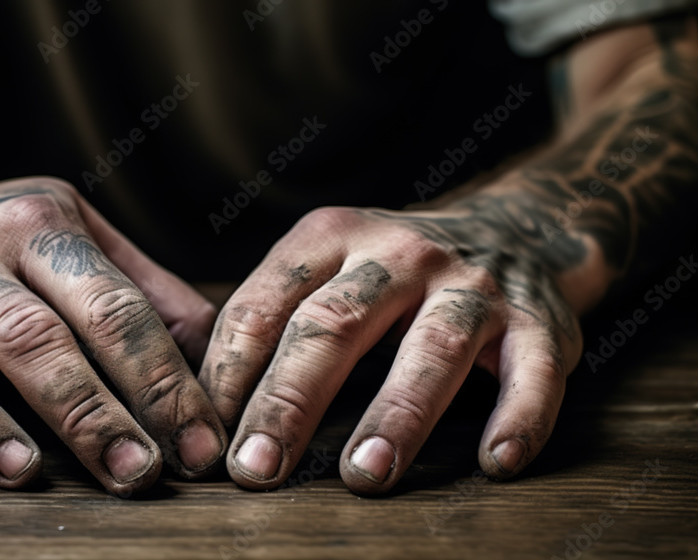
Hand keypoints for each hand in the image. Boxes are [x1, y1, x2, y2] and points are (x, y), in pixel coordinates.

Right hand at [0, 177, 225, 492]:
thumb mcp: (58, 239)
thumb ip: (134, 286)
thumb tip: (208, 353)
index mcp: (55, 222)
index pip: (130, 303)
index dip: (176, 375)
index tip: (208, 439)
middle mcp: (2, 238)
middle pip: (91, 316)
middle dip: (147, 393)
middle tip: (182, 461)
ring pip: (24, 341)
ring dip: (81, 412)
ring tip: (124, 470)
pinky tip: (16, 469)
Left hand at [199, 198, 584, 492]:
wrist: (512, 230)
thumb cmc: (391, 274)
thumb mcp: (328, 267)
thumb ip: (272, 318)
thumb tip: (196, 404)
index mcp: (333, 236)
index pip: (265, 305)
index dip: (228, 373)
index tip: (204, 436)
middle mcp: (401, 254)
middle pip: (335, 326)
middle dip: (290, 402)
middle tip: (256, 469)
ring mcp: (473, 285)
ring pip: (430, 349)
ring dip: (396, 415)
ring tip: (363, 476)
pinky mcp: (539, 322)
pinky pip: (533, 373)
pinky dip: (518, 417)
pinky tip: (495, 463)